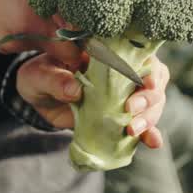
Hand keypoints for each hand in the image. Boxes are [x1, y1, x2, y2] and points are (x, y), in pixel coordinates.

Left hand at [15, 52, 170, 147]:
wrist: (38, 97)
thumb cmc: (40, 75)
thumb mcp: (39, 75)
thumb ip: (54, 80)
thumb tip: (74, 90)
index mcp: (106, 50)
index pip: (136, 52)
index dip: (146, 66)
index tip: (144, 82)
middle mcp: (123, 70)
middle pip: (153, 78)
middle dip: (148, 95)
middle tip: (130, 108)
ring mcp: (126, 93)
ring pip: (153, 102)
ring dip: (149, 116)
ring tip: (133, 130)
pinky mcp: (123, 116)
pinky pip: (143, 124)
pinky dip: (150, 133)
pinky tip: (154, 142)